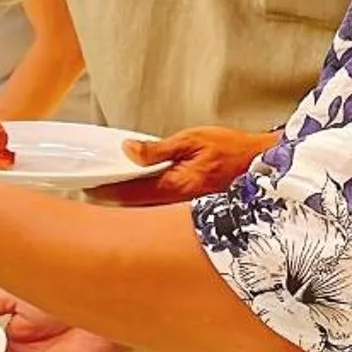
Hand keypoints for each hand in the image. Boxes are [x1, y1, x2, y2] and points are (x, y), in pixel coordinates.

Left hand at [109, 123, 275, 207]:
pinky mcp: (190, 212)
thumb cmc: (231, 150)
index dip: (106, 190)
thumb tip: (128, 150)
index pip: (130, 192)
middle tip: (93, 190)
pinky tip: (138, 194)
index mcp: (175, 186)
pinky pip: (160, 211)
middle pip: (133, 208)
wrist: (262, 166)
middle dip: (112, 201)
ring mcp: (184, 212)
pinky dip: (144, 204)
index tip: (89, 186)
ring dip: (127, 204)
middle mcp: (177, 206)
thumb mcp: (193, 139)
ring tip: (110, 190)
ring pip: (146, 213)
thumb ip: (158, 149)